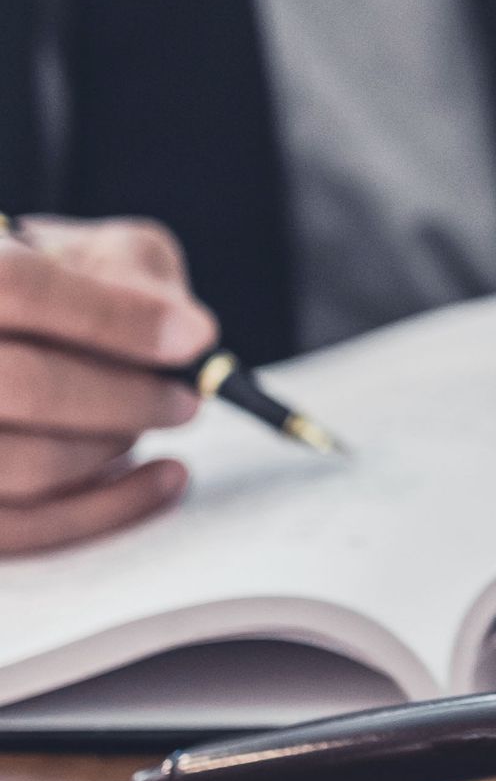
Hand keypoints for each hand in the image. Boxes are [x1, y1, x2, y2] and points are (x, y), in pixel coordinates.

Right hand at [0, 216, 215, 553]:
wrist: (12, 333)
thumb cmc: (61, 286)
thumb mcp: (97, 251)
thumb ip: (136, 272)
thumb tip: (187, 334)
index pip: (13, 287)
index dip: (110, 318)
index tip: (192, 339)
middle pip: (19, 384)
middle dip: (126, 397)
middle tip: (186, 398)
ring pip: (22, 464)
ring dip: (112, 447)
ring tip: (155, 420)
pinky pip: (26, 528)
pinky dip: (109, 509)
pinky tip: (164, 479)